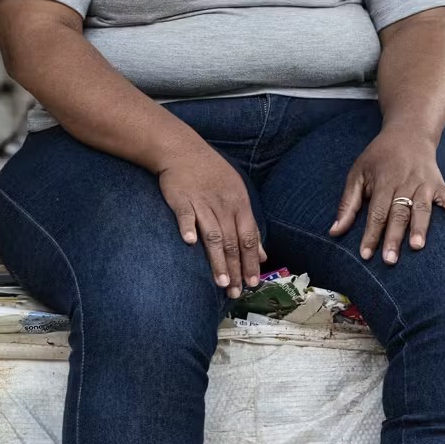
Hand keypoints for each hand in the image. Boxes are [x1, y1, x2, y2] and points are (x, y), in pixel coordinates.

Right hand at [157, 142, 265, 295]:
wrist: (182, 150)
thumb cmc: (211, 174)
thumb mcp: (237, 195)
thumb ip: (249, 225)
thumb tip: (263, 254)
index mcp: (239, 204)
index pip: (249, 238)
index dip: (252, 262)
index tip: (254, 283)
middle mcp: (223, 205)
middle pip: (232, 242)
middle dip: (236, 269)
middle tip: (237, 293)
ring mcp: (202, 202)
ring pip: (213, 235)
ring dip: (218, 259)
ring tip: (222, 283)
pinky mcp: (181, 199)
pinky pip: (186, 215)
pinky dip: (188, 227)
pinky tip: (189, 242)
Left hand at [330, 124, 444, 263]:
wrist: (408, 132)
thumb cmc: (379, 157)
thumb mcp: (358, 173)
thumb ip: (348, 203)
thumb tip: (334, 231)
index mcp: (384, 181)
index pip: (377, 212)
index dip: (371, 233)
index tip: (365, 254)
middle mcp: (405, 182)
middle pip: (398, 213)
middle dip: (394, 237)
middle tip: (390, 260)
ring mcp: (424, 182)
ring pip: (422, 208)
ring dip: (420, 227)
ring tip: (418, 246)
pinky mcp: (439, 182)